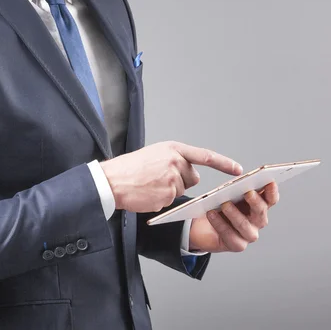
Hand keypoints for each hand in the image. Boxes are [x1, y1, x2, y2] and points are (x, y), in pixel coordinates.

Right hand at [100, 141, 242, 212]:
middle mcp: (175, 162)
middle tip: (158, 177)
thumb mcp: (155, 154)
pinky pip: (172, 201)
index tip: (238, 169)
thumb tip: (191, 174)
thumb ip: (174, 160)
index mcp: (173, 149)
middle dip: (181, 180)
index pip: (204, 155)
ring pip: (181, 190)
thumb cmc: (131, 168)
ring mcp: (172, 179)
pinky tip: (148, 193)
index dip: (223, 163)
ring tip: (150, 184)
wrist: (112, 180)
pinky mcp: (167, 196)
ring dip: (169, 190)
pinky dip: (161, 200)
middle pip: (192, 177)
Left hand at [189, 182, 279, 252]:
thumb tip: (238, 177)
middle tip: (248, 193)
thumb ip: (237, 186)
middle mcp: (257, 221)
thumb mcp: (228, 192)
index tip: (269, 182)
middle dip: (256, 202)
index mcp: (259, 205)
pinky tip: (211, 213)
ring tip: (224, 204)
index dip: (272, 191)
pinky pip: (230, 236)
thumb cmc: (220, 204)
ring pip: (245, 226)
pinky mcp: (236, 244)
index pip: (270, 199)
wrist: (203, 224)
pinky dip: (219, 224)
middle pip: (261, 212)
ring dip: (235, 214)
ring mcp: (248, 234)